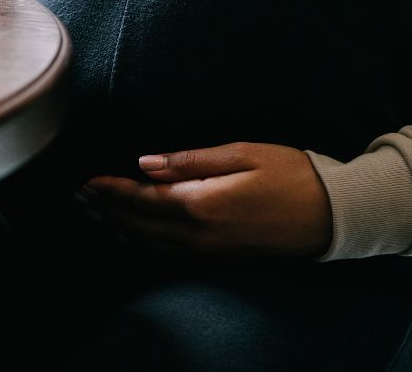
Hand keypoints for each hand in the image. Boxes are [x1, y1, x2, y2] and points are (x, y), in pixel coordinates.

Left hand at [83, 142, 331, 256]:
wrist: (334, 216)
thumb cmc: (292, 175)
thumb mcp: (242, 154)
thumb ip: (190, 160)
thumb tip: (145, 164)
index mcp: (201, 204)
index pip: (142, 199)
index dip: (111, 191)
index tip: (86, 181)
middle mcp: (199, 234)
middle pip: (139, 224)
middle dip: (106, 210)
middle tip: (78, 198)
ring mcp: (209, 250)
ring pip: (150, 243)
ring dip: (119, 228)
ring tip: (94, 215)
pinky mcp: (220, 257)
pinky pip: (169, 253)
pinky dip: (143, 243)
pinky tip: (132, 236)